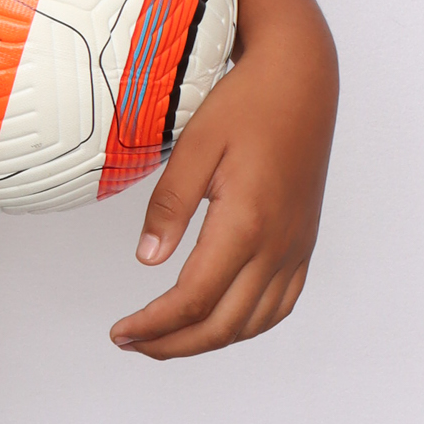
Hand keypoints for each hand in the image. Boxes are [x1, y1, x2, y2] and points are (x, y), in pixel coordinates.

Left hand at [109, 6, 336, 358]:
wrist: (301, 80)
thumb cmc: (245, 105)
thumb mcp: (194, 146)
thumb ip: (170, 205)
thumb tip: (147, 261)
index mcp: (246, 223)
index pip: (193, 299)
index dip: (154, 325)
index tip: (119, 331)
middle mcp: (278, 245)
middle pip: (224, 324)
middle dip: (174, 343)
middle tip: (132, 342)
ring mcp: (296, 247)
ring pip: (255, 322)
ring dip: (209, 340)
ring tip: (166, 338)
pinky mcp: (304, 241)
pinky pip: (281, 303)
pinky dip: (247, 324)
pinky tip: (220, 320)